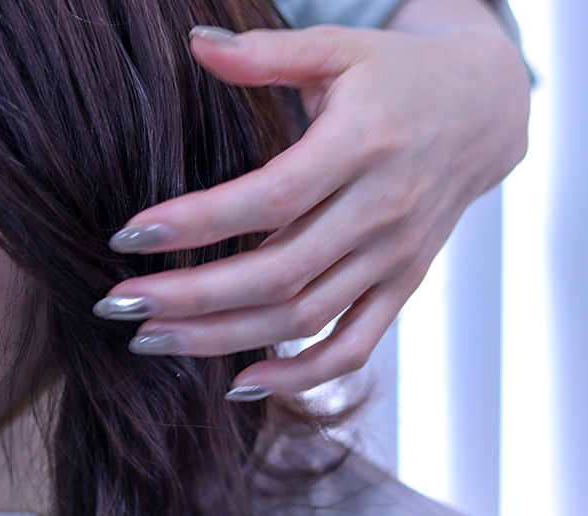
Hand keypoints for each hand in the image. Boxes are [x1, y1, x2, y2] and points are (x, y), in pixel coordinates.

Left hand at [93, 3, 529, 398]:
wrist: (483, 112)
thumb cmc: (397, 75)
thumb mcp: (340, 47)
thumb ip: (268, 51)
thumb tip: (195, 44)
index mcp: (363, 145)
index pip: (270, 197)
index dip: (198, 221)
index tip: (128, 233)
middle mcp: (382, 210)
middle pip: (277, 272)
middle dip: (191, 296)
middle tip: (119, 304)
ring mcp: (394, 257)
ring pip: (303, 317)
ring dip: (223, 338)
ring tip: (151, 339)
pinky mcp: (401, 286)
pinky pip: (354, 346)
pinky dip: (302, 375)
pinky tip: (241, 383)